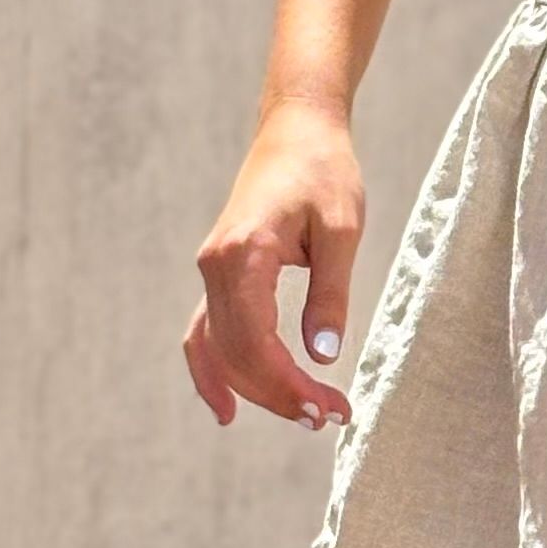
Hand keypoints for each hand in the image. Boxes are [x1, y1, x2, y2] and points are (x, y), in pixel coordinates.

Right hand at [185, 101, 362, 431]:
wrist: (298, 130)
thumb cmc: (325, 171)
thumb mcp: (342, 231)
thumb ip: (330, 295)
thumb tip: (323, 358)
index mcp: (244, 253)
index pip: (256, 343)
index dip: (289, 385)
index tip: (330, 409)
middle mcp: (216, 265)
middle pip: (235, 354)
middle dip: (280, 394)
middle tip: (330, 417)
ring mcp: (211, 270)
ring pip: (218, 349)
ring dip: (254, 389)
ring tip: (302, 415)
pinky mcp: (219, 272)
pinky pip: (204, 332)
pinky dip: (212, 371)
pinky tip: (228, 406)